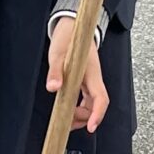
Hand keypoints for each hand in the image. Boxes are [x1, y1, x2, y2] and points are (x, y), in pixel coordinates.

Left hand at [47, 17, 108, 132]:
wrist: (72, 26)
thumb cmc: (68, 38)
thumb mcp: (57, 54)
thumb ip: (55, 72)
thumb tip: (53, 88)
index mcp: (92, 73)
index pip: (101, 98)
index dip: (97, 114)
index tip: (91, 127)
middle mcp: (94, 79)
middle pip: (96, 105)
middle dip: (85, 117)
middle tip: (67, 121)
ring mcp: (90, 81)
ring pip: (90, 104)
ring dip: (81, 114)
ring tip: (65, 118)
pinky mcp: (84, 82)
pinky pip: (85, 100)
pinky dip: (78, 108)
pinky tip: (67, 110)